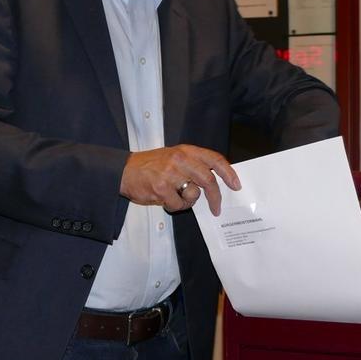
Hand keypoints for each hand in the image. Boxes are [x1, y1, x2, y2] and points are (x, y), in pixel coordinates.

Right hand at [120, 144, 240, 215]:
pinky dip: (174, 206)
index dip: (228, 172)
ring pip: (193, 195)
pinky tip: (164, 199)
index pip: (214, 159)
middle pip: (208, 180)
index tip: (236, 185)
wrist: (124, 170)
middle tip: (217, 208)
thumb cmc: (151, 165)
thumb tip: (216, 179)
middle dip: (216, 197)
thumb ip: (193, 164)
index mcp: (186, 151)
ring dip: (188, 202)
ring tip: (176, 197)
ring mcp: (170, 174)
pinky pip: (178, 205)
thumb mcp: (174, 156)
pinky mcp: (161, 188)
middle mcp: (180, 159)